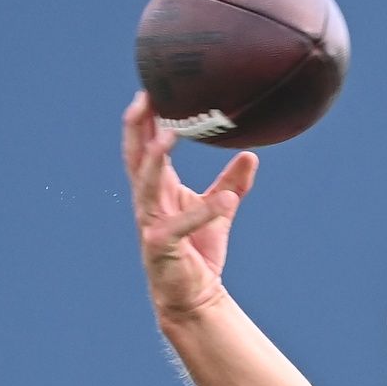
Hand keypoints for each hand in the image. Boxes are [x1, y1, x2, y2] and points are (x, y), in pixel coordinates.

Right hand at [121, 92, 258, 316]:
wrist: (194, 296)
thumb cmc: (199, 251)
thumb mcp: (219, 210)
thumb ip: (232, 183)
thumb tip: (251, 155)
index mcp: (157, 191)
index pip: (144, 148)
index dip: (143, 121)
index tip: (150, 89)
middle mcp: (148, 203)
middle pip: (135, 158)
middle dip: (138, 127)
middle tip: (147, 98)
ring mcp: (150, 224)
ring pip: (147, 184)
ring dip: (157, 158)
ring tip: (171, 134)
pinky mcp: (161, 247)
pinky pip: (181, 225)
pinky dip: (205, 212)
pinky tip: (228, 201)